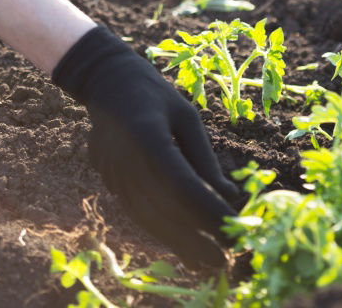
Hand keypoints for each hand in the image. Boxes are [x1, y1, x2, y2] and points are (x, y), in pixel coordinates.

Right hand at [52, 24, 238, 268]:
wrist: (105, 81)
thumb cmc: (153, 93)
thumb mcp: (186, 116)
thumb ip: (205, 157)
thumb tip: (230, 195)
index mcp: (147, 135)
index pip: (182, 185)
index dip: (209, 212)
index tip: (235, 229)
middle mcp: (125, 159)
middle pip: (164, 209)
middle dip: (198, 237)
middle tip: (227, 259)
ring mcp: (112, 172)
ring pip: (148, 217)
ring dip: (180, 242)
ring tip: (208, 260)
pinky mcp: (109, 180)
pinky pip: (137, 212)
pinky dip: (161, 230)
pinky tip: (183, 244)